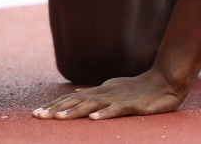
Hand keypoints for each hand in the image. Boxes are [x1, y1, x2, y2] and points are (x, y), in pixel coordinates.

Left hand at [33, 69, 185, 120]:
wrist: (164, 81)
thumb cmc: (137, 88)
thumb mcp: (112, 90)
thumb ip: (95, 94)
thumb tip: (76, 96)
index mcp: (99, 92)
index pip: (71, 99)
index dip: (53, 106)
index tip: (36, 114)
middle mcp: (104, 94)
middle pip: (76, 102)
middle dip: (56, 109)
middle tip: (37, 117)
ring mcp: (117, 98)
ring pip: (92, 105)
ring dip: (74, 112)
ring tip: (58, 119)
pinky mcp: (132, 105)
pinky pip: (116, 110)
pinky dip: (105, 114)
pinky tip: (94, 119)